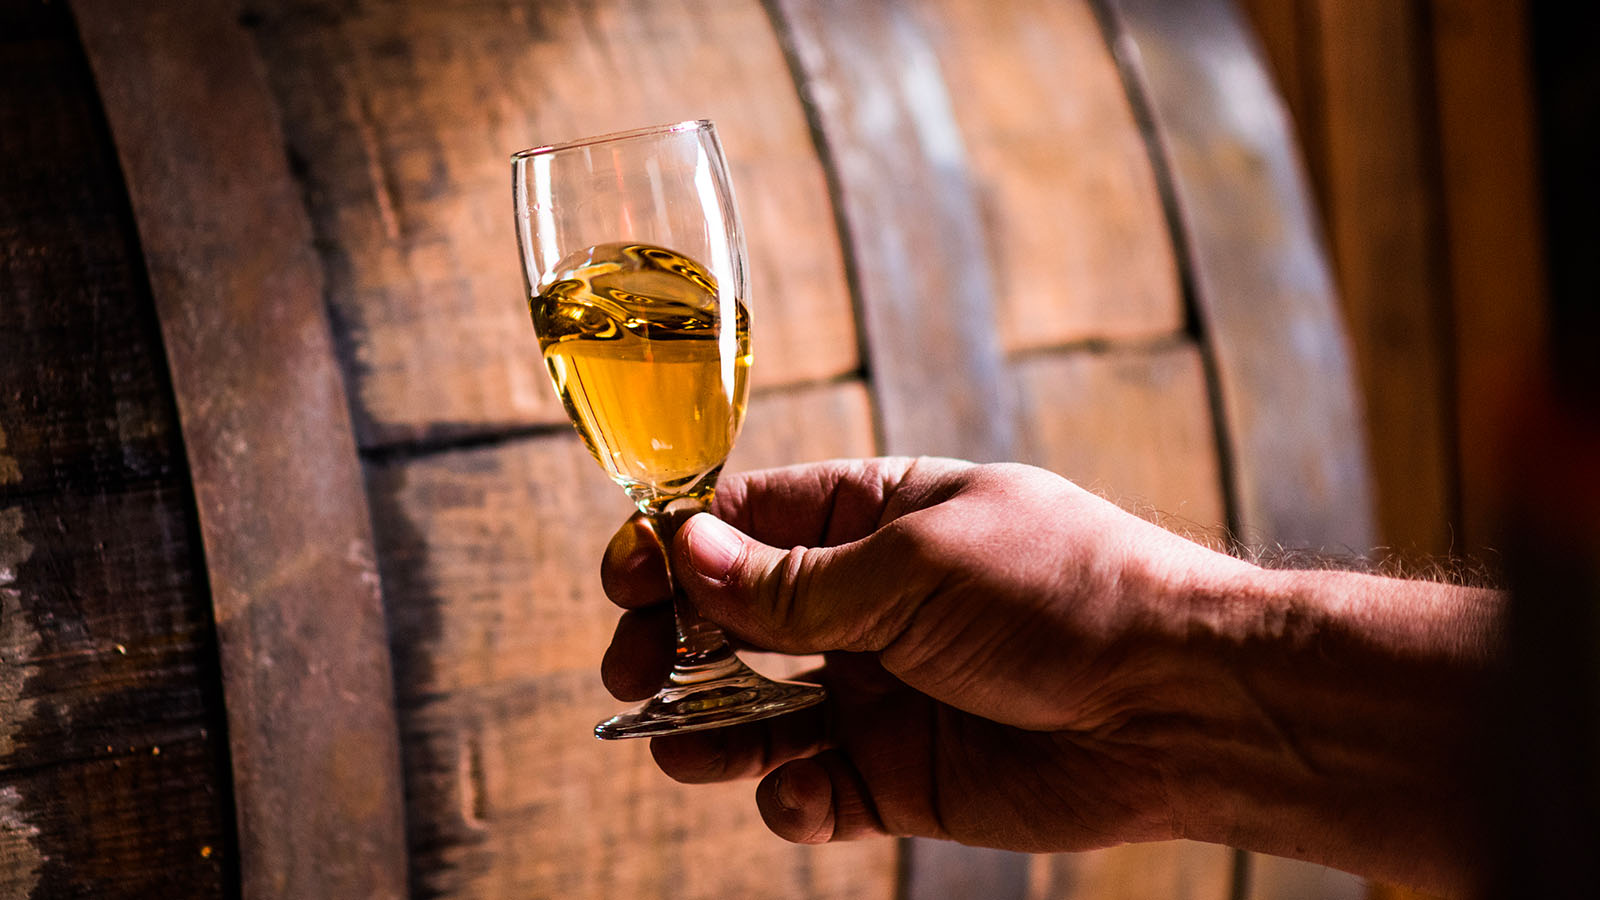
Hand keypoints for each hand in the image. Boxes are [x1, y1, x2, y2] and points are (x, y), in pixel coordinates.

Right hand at [599, 457, 1255, 850]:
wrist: (1176, 701)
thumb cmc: (1060, 592)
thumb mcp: (912, 565)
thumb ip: (791, 582)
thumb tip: (683, 552)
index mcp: (870, 519)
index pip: (740, 521)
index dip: (671, 545)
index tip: (624, 578)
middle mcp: (862, 604)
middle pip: (726, 620)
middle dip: (668, 645)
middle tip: (630, 674)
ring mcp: (876, 690)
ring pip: (752, 712)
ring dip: (705, 729)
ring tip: (678, 748)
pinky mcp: (897, 775)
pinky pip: (811, 790)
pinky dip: (788, 798)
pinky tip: (800, 793)